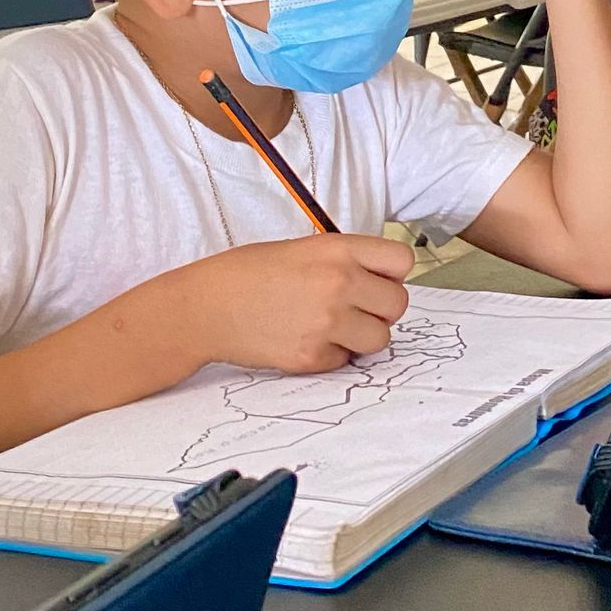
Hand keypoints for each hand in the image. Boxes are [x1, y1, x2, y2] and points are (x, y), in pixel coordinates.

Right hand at [170, 233, 414, 371]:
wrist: (207, 306)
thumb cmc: (250, 274)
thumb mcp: (306, 249)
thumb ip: (347, 262)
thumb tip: (383, 285)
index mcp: (339, 249)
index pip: (402, 262)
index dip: (392, 275)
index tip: (377, 282)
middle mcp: (339, 282)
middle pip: (398, 304)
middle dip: (381, 310)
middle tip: (356, 310)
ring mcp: (327, 321)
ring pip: (380, 339)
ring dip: (362, 337)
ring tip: (333, 328)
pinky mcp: (312, 355)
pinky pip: (346, 361)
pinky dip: (332, 355)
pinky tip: (307, 340)